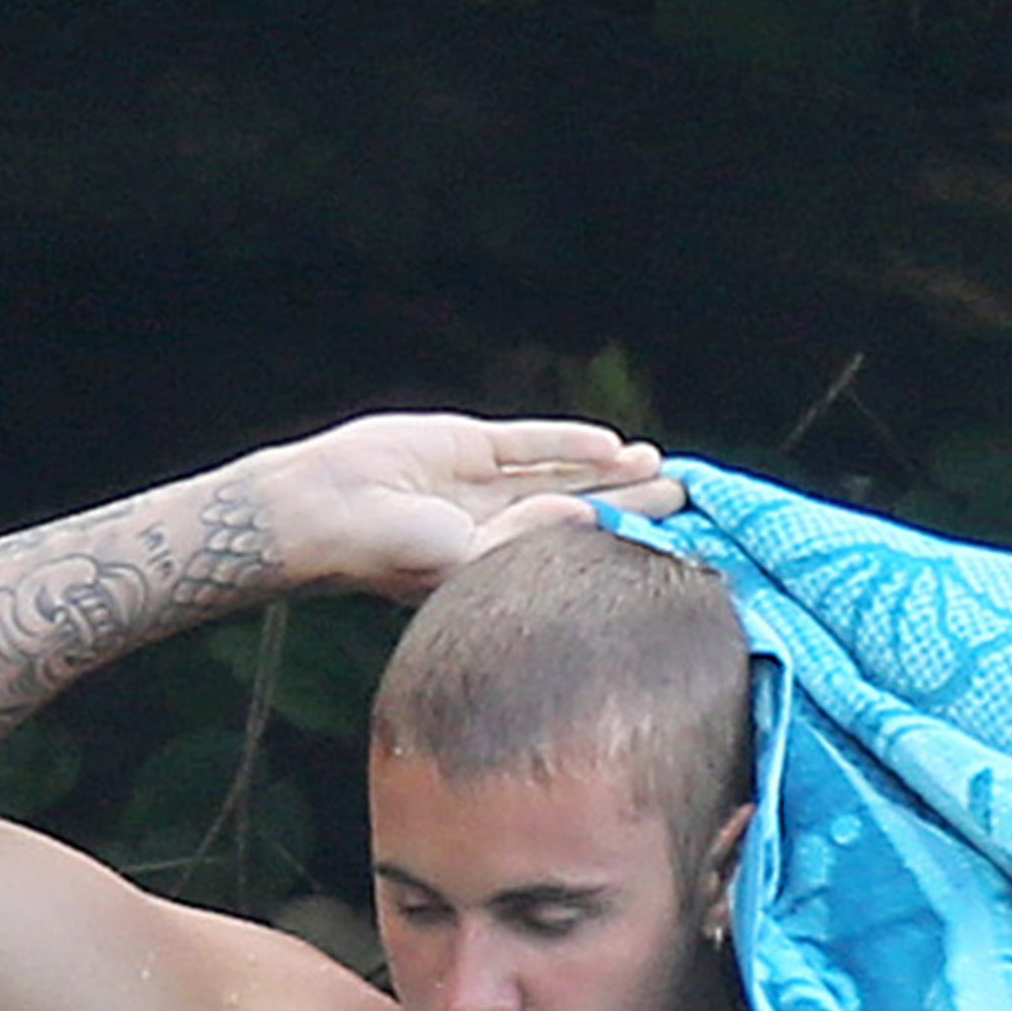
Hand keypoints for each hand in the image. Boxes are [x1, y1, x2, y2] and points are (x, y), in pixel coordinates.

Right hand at [263, 410, 680, 604]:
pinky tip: (611, 443)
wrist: (327, 509)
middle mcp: (496, 526)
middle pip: (577, 510)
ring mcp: (484, 485)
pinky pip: (529, 443)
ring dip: (607, 471)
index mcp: (497, 568)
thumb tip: (590, 521)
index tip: (667, 542)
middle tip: (684, 496)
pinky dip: (567, 442)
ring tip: (659, 465)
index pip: (572, 555)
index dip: (618, 545)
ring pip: (560, 474)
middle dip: (630, 503)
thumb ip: (525, 538)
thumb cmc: (388, 554)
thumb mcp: (464, 559)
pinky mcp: (468, 446)